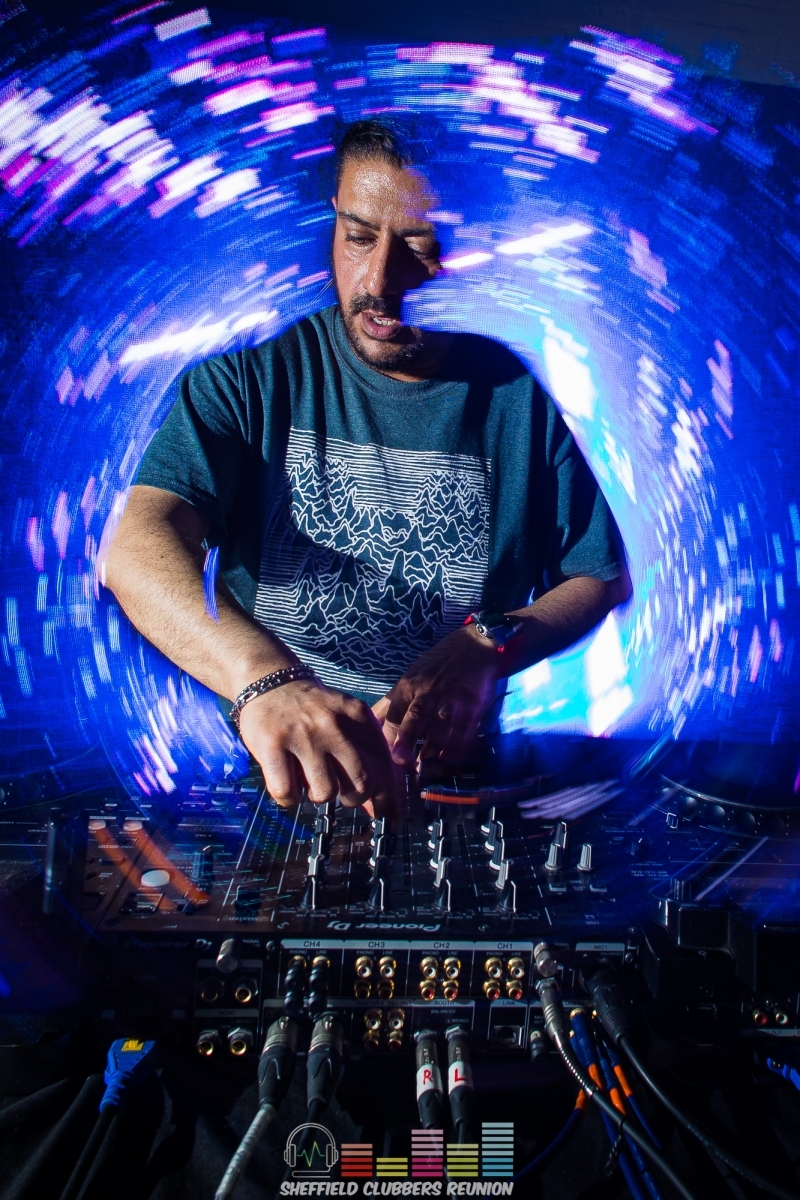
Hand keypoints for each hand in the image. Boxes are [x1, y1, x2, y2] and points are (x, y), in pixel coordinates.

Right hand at [238, 678, 396, 815]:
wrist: (270, 681)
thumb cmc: (311, 710)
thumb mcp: (345, 719)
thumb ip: (365, 756)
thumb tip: (378, 807)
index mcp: (358, 717)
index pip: (385, 766)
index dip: (387, 798)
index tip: (383, 813)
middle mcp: (333, 725)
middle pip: (362, 783)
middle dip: (352, 798)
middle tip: (339, 792)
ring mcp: (303, 735)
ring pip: (325, 793)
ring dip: (316, 794)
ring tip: (307, 777)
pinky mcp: (273, 745)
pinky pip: (288, 792)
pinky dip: (288, 796)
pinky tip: (286, 779)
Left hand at [374, 626, 501, 765]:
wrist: (473, 647)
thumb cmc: (436, 666)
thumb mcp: (409, 678)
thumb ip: (390, 704)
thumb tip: (367, 723)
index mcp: (409, 686)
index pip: (394, 713)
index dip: (390, 736)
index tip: (386, 756)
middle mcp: (429, 693)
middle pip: (416, 717)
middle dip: (407, 738)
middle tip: (401, 760)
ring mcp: (452, 699)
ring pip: (442, 727)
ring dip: (434, 749)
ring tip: (428, 769)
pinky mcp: (473, 705)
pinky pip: (465, 730)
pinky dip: (459, 746)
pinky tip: (452, 760)